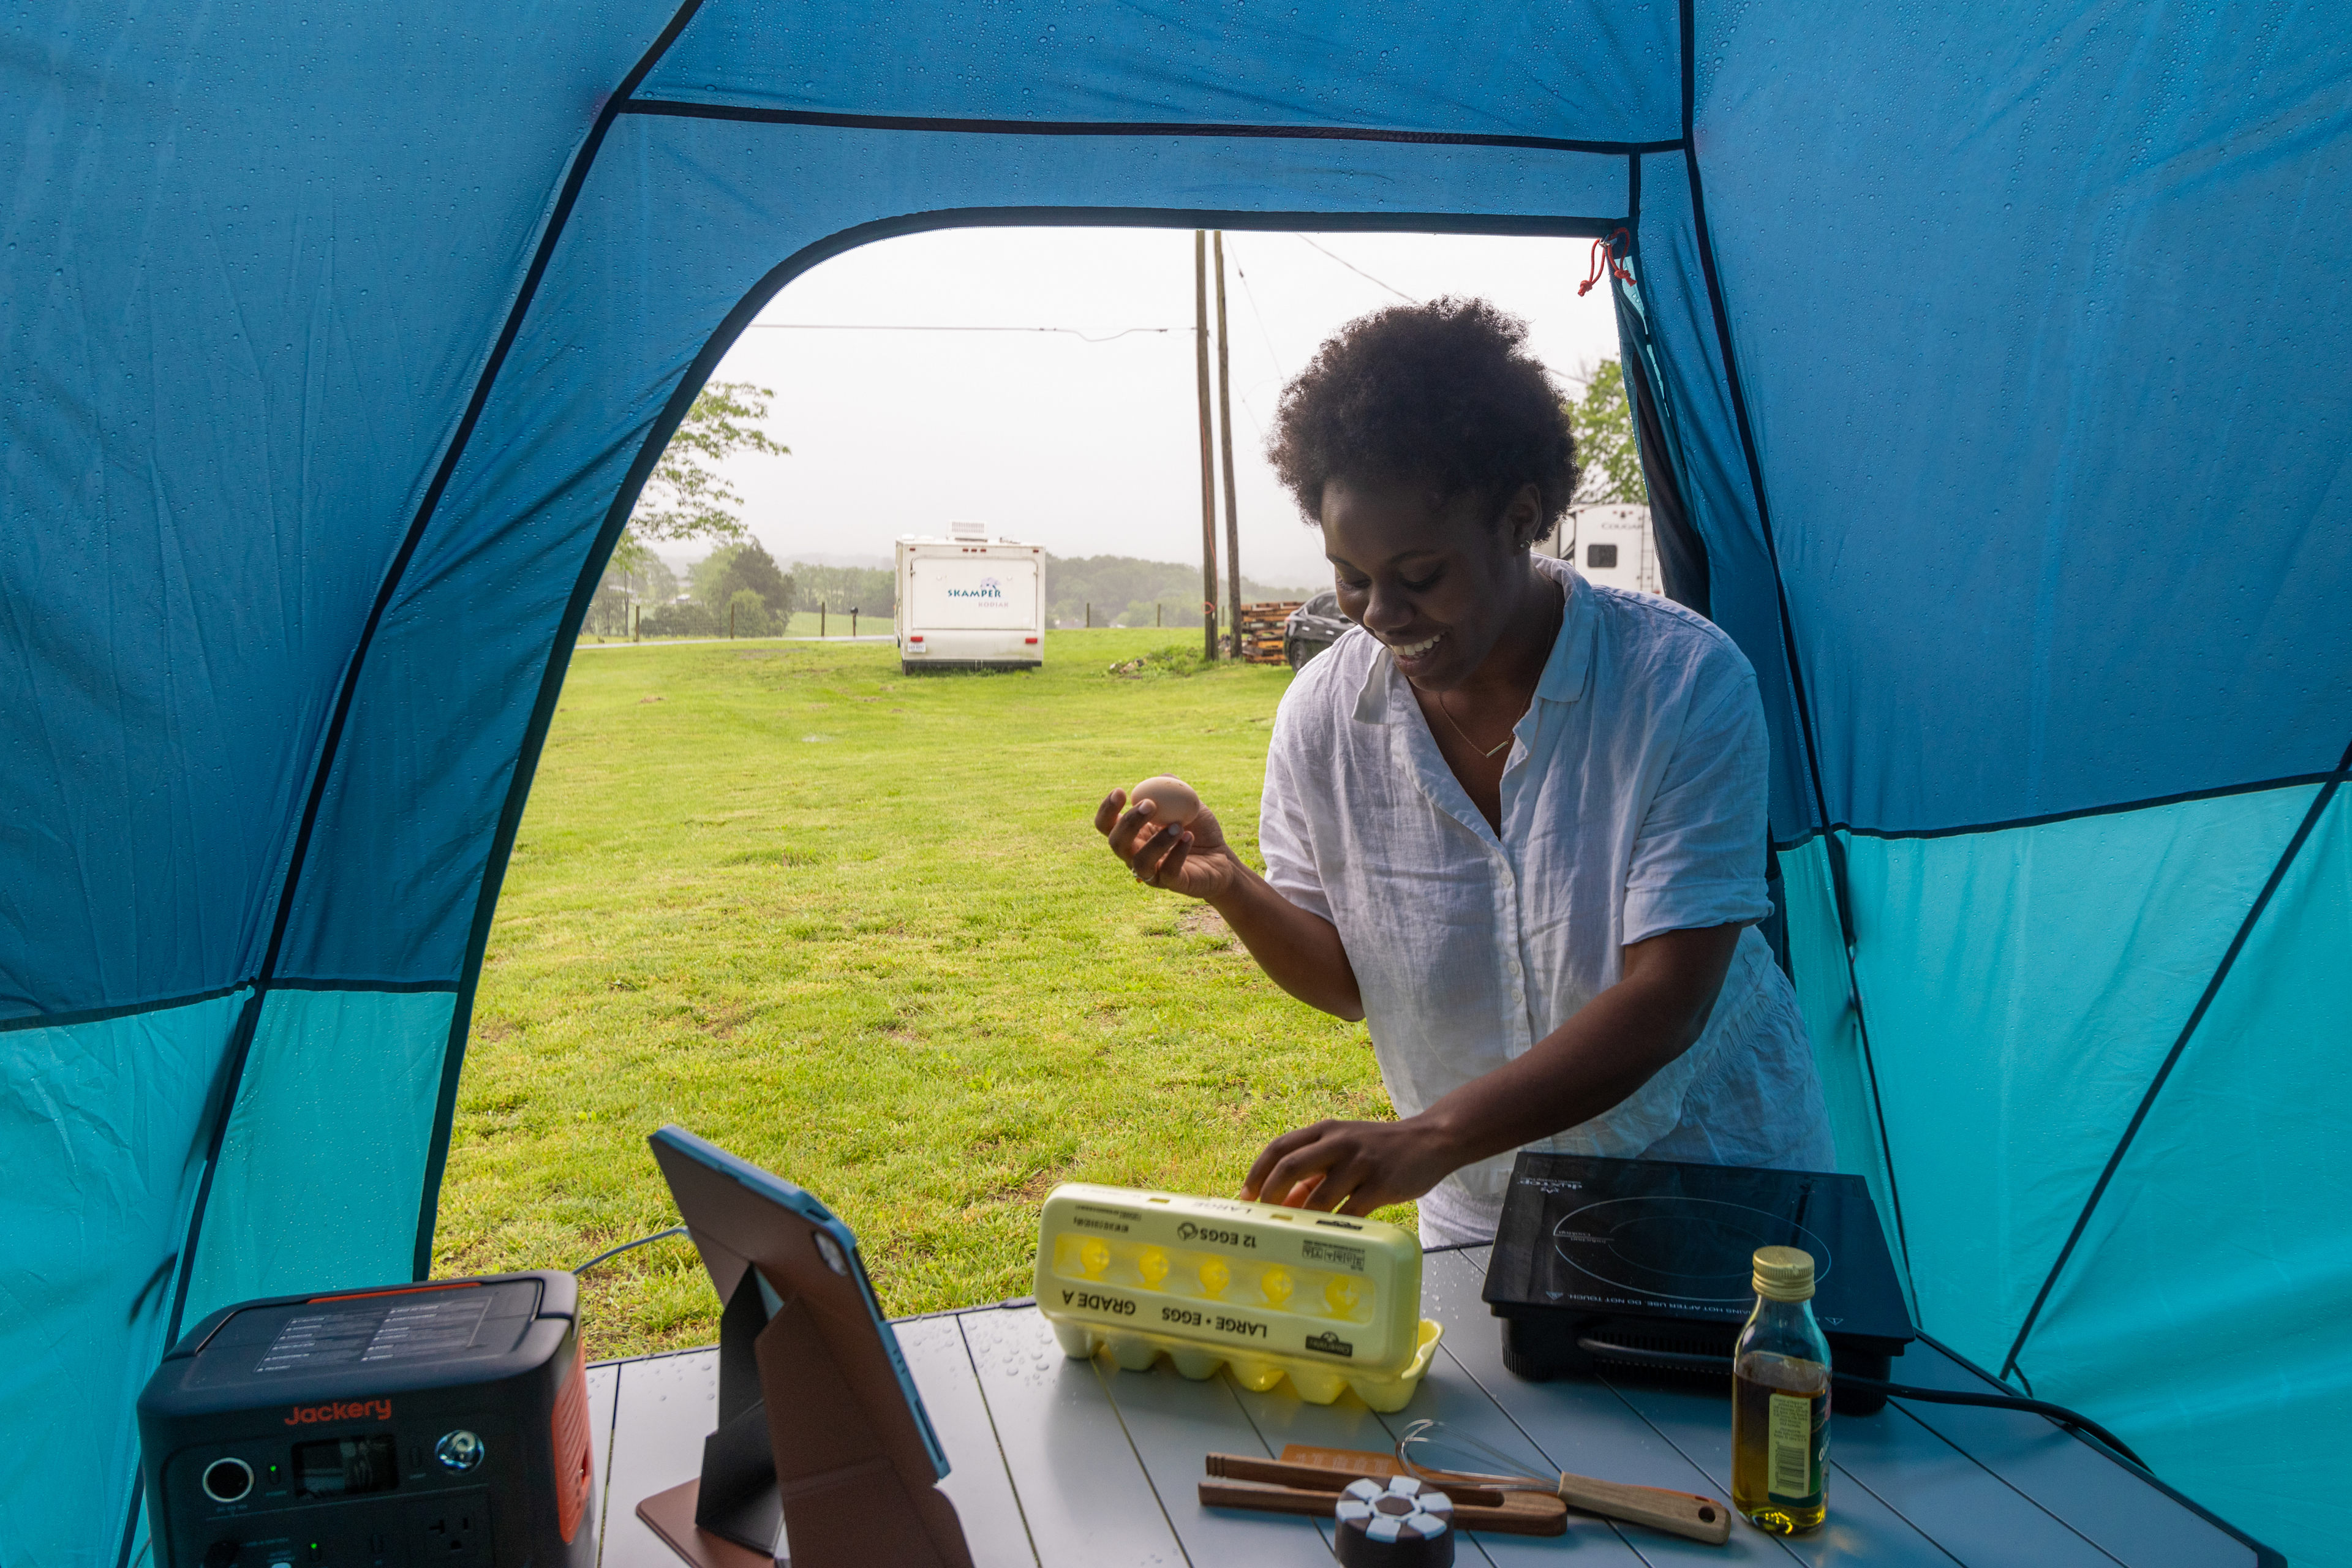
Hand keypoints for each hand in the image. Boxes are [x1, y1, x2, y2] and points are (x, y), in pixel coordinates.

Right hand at [1094, 787, 1242, 899]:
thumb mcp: (1189, 805)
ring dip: (1157, 841)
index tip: (1120, 791)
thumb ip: (1174, 791)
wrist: (1222, 858)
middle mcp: (1136, 854)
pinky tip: (1189, 837)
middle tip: (1149, 805)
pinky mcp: (1172, 884)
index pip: (1106, 825)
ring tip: (1178, 825)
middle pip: (1116, 843)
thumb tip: (1162, 777)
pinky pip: (1168, 872)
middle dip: (1129, 822)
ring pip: (1139, 862)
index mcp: (1134, 834)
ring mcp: (1153, 872)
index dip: (1107, 810)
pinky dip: (1178, 853)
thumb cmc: (1199, 829)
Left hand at [1239, 1117, 1460, 1217]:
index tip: (1245, 1196)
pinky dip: (1334, 1228)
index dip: (1257, 1173)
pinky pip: (1350, 1213)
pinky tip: (1328, 1238)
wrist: (1430, 1141)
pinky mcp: (1381, 1184)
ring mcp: (1360, 1162)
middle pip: (1290, 1166)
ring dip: (1302, 1218)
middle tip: (1263, 1216)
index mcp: (1325, 1131)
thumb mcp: (1343, 1150)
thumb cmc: (1378, 1150)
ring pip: (1319, 1196)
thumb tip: (1281, 1202)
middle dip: (1270, 1195)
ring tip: (1293, 1234)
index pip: (1279, 1147)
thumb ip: (1314, 1172)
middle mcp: (1338, 1142)